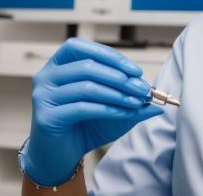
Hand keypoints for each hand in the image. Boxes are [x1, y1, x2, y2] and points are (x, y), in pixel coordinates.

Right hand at [23, 37, 162, 185]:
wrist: (61, 155)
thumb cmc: (85, 126)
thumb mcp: (114, 109)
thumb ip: (133, 101)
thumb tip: (160, 102)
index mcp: (59, 66)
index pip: (82, 48)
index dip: (110, 56)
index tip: (135, 71)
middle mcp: (46, 77)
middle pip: (87, 66)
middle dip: (120, 78)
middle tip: (143, 90)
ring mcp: (43, 96)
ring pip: (86, 86)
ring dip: (117, 94)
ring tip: (137, 102)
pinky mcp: (46, 117)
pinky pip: (81, 107)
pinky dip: (107, 109)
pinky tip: (123, 113)